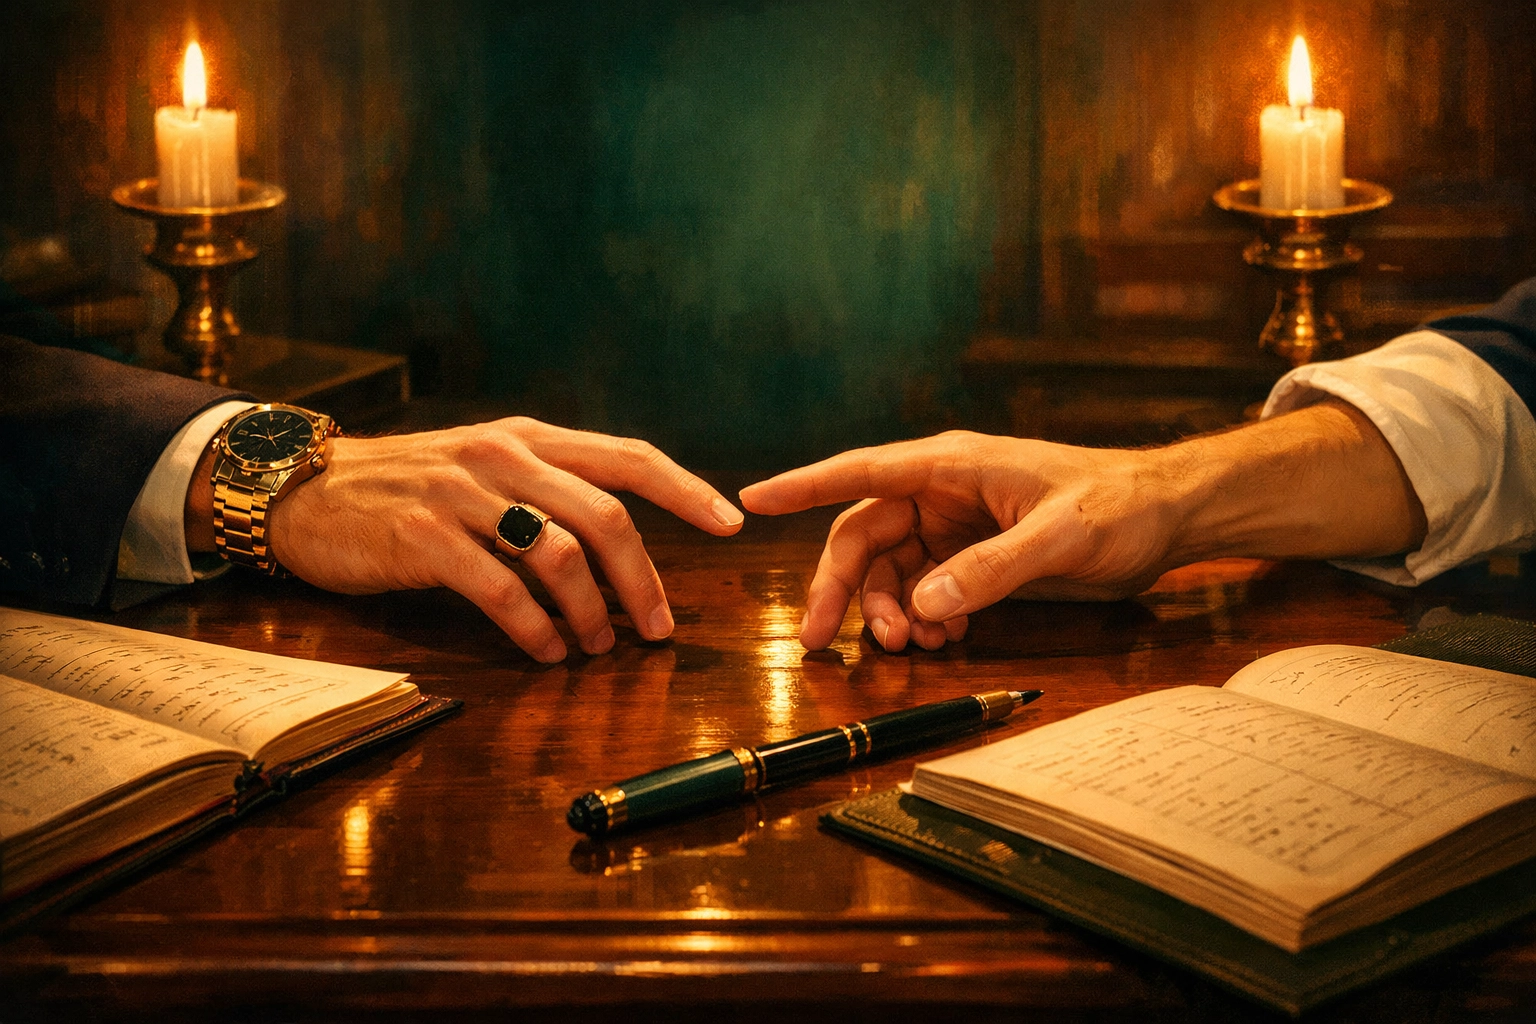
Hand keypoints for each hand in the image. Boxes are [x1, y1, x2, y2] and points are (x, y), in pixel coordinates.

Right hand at [198, 417, 742, 661]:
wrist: (305, 489)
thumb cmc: (406, 488)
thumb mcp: (484, 469)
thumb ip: (547, 492)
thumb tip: (620, 550)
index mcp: (529, 439)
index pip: (627, 456)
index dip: (685, 490)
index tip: (731, 523)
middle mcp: (503, 456)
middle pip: (606, 518)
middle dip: (643, 581)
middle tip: (657, 630)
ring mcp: (462, 493)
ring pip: (560, 556)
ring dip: (590, 614)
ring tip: (595, 648)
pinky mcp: (423, 536)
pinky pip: (501, 591)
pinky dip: (534, 629)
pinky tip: (546, 652)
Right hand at [739, 402, 1425, 652]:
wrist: (1171, 515)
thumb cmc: (1120, 505)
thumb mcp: (1059, 536)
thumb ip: (989, 571)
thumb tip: (923, 607)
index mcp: (951, 466)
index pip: (860, 472)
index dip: (802, 486)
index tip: (750, 500)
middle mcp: (943, 491)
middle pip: (864, 537)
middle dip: (841, 589)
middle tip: (820, 642)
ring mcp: (957, 524)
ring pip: (892, 570)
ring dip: (888, 610)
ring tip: (910, 647)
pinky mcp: (976, 554)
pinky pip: (928, 588)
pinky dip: (925, 616)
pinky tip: (942, 640)